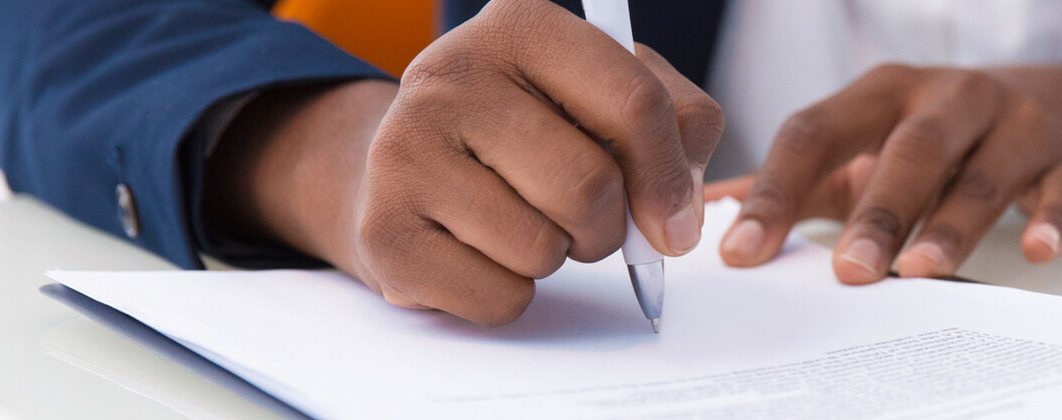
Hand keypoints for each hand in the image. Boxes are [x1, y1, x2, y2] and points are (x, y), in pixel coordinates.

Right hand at [205, 0, 721, 325]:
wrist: (413, 164)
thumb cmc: (530, 130)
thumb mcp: (611, 99)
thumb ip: (678, 130)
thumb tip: (677, 216)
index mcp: (522, 25)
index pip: (633, 103)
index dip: (668, 176)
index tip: (672, 221)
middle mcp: (452, 73)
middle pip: (588, 186)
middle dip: (607, 227)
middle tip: (585, 218)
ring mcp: (406, 147)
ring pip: (541, 248)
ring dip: (555, 257)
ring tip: (523, 222)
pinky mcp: (383, 227)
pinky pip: (498, 296)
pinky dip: (511, 293)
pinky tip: (484, 251)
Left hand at [711, 64, 1061, 283]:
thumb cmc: (948, 138)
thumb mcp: (871, 143)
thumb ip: (801, 181)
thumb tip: (715, 214)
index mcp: (884, 93)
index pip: (817, 131)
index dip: (777, 190)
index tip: (743, 252)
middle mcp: (952, 98)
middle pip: (910, 151)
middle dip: (877, 213)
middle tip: (848, 272)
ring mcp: (1020, 125)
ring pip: (984, 174)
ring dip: (952, 224)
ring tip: (922, 272)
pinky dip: (1054, 219)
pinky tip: (1036, 251)